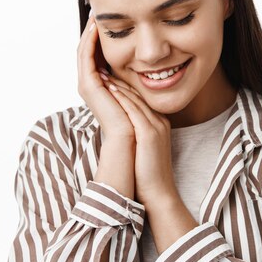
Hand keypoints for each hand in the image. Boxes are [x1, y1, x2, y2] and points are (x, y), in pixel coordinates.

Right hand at [77, 9, 134, 140]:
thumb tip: (149, 63)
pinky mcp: (87, 86)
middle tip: (98, 11)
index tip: (110, 19)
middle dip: (93, 31)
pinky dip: (89, 40)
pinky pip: (85, 57)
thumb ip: (137, 79)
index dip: (102, 38)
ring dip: (89, 32)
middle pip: (89, 51)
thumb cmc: (141, 120)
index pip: (98, 56)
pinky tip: (96, 26)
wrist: (133, 140)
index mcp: (102, 86)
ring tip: (96, 14)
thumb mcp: (139, 92)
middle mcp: (92, 85)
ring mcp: (87, 85)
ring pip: (84, 51)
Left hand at [103, 76, 177, 205]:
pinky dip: (121, 96)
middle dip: (118, 79)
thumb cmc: (147, 175)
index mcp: (159, 123)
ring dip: (117, 83)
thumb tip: (120, 128)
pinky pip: (134, 109)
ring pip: (135, 98)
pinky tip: (109, 87)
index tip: (107, 76)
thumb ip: (135, 134)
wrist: (158, 194)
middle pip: (137, 94)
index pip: (139, 99)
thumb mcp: (142, 149)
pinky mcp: (149, 133)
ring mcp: (156, 126)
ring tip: (101, 72)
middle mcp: (160, 121)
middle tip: (101, 67)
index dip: (122, 86)